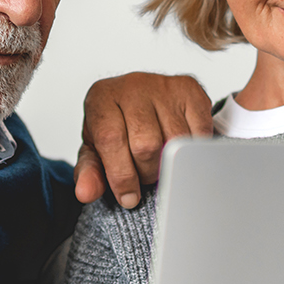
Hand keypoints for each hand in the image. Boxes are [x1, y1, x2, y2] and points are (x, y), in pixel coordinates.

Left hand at [75, 73, 213, 208]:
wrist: (138, 96)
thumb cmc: (116, 125)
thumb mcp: (95, 149)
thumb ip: (89, 172)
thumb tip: (86, 193)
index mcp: (102, 98)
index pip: (111, 140)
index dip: (122, 176)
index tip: (129, 197)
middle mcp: (131, 86)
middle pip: (146, 144)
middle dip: (147, 173)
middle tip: (145, 176)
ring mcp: (163, 85)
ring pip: (174, 141)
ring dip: (170, 164)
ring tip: (161, 162)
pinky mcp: (190, 89)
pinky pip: (197, 132)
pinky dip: (190, 152)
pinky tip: (178, 150)